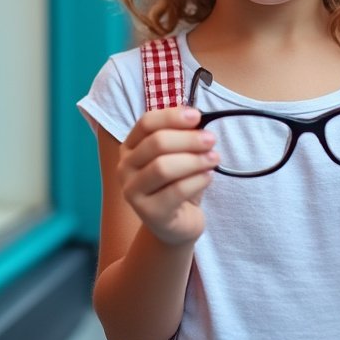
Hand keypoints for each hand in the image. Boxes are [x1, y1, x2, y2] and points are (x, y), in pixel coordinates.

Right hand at [118, 106, 218, 245]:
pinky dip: (197, 180)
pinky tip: (209, 177)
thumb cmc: (177, 184)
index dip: (172, 116)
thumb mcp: (177, 156)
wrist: (176, 224)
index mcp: (130, 147)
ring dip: (194, 160)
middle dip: (188, 139)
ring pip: (163, 167)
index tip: (197, 116)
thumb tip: (198, 119)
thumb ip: (182, 137)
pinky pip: (176, 191)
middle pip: (156, 143)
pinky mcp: (149, 213)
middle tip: (211, 139)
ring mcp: (132, 192)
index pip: (146, 123)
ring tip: (214, 159)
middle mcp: (125, 168)